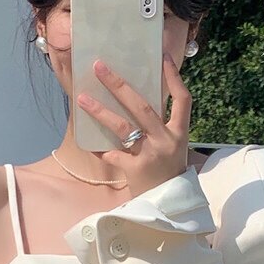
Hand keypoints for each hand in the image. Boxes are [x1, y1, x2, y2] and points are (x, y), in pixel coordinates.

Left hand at [76, 53, 192, 197]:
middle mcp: (167, 140)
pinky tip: (88, 143)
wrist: (168, 207)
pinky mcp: (135, 169)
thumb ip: (160, 126)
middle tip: (99, 67)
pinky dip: (99, 148)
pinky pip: (112, 154)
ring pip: (122, 127)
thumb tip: (135, 99)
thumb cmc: (167, 172)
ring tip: (81, 99)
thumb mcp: (172, 147)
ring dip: (100, 111)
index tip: (162, 55)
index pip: (182, 98)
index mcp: (180, 132)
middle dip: (119, 84)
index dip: (173, 77)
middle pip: (142, 105)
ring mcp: (151, 154)